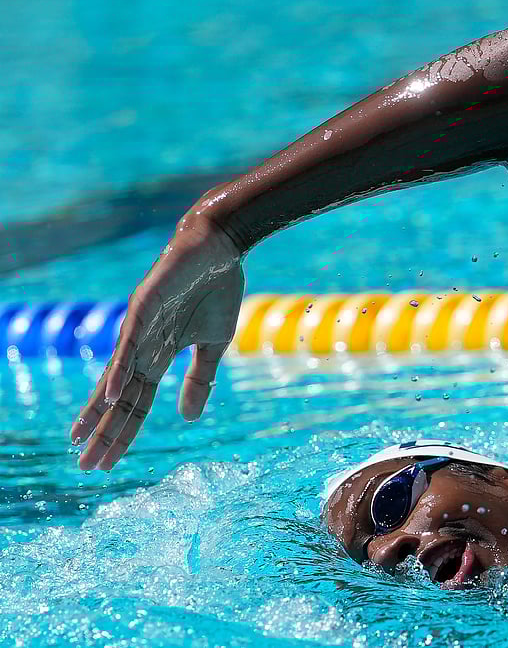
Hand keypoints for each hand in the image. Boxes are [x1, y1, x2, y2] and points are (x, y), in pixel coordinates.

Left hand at [69, 215, 245, 469]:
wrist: (219, 248)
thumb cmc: (216, 290)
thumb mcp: (213, 345)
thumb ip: (199, 380)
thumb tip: (187, 418)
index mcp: (158, 356)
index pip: (136, 403)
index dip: (122, 432)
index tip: (107, 462)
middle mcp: (141, 347)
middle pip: (119, 398)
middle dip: (103, 432)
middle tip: (86, 466)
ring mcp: (139, 328)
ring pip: (116, 376)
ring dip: (100, 409)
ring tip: (82, 437)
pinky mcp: (144, 308)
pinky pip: (130, 345)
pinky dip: (120, 371)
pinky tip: (111, 395)